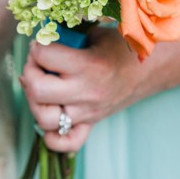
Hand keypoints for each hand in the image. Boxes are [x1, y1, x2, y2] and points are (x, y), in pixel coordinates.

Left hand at [20, 27, 146, 152]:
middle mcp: (87, 93)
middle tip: (37, 64)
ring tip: (41, 86)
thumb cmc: (119, 48)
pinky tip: (51, 113)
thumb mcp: (94, 34)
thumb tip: (37, 44)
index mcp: (89, 66)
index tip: (42, 44)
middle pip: (38, 90)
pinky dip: (51, 135)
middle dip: (30, 72)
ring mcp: (87, 113)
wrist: (149, 70)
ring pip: (43, 119)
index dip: (37, 47)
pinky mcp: (89, 125)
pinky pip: (64, 143)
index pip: (44, 56)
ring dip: (34, 101)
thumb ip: (65, 38)